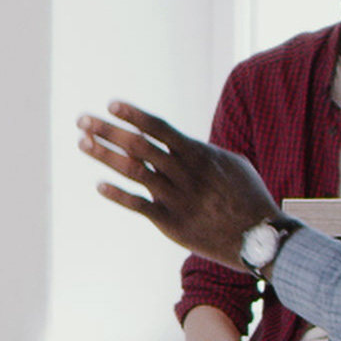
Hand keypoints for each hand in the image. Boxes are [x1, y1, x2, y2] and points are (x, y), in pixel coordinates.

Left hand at [77, 102, 283, 265]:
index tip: (111, 104)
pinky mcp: (171, 222)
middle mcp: (184, 172)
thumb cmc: (248, 197)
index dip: (134, 115)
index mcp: (198, 154)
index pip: (160, 128)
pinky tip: (99, 185)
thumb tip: (182, 143)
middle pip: (138, 145)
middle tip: (81, 119)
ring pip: (133, 171)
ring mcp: (176, 197)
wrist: (259, 236)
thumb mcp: (233, 164)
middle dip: (107, 130)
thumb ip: (203, 152)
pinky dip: (117, 194)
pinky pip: (138, 205)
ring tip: (82, 143)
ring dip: (104, 155)